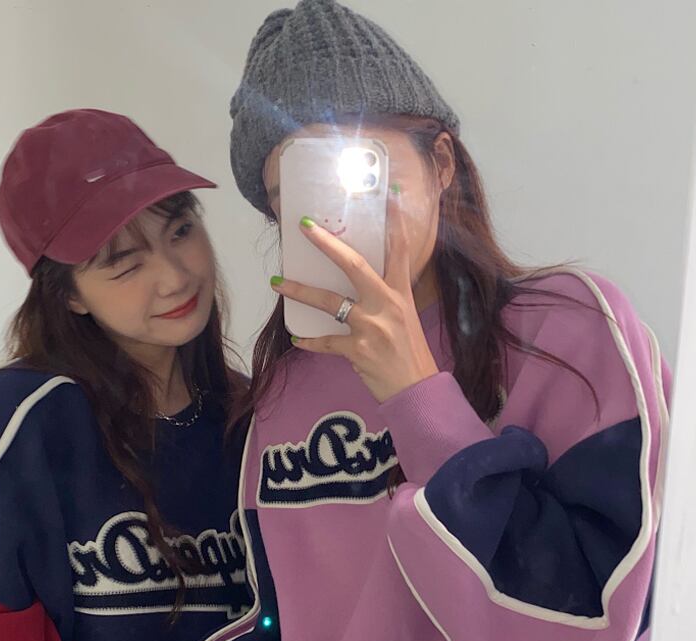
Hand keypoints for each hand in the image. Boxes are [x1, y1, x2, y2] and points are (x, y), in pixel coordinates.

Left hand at [270, 213, 438, 403]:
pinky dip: (309, 341)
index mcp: (401, 294)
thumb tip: (358, 288)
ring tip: (278, 283)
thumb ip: (385, 300)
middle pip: (354, 266)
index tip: (389, 195)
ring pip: (329, 302)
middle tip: (305, 228)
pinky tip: (297, 339)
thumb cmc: (410, 355)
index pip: (400, 251)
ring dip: (300, 291)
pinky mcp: (357, 350)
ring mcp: (371, 327)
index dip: (395, 222)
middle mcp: (386, 305)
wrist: (417, 391)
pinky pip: (325, 341)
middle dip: (327, 245)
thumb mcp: (405, 319)